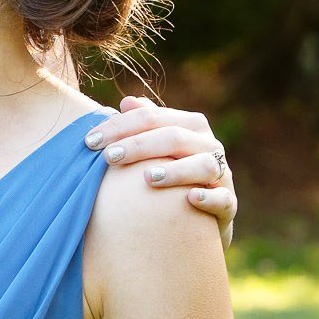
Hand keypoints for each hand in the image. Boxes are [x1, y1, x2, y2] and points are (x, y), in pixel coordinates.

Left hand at [86, 96, 236, 244]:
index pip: (153, 117)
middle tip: (108, 157)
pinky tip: (190, 198)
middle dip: (139, 145)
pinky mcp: (228, 204)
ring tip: (147, 178)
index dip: (120, 126)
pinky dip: (209, 197)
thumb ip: (143, 125)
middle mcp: (208, 146)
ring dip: (176, 170)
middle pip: (175, 137)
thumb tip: (128, 100)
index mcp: (189, 127)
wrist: (195, 218)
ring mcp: (221, 175)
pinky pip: (223, 199)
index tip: (89, 141)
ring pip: (204, 165)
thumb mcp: (155, 148)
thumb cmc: (167, 174)